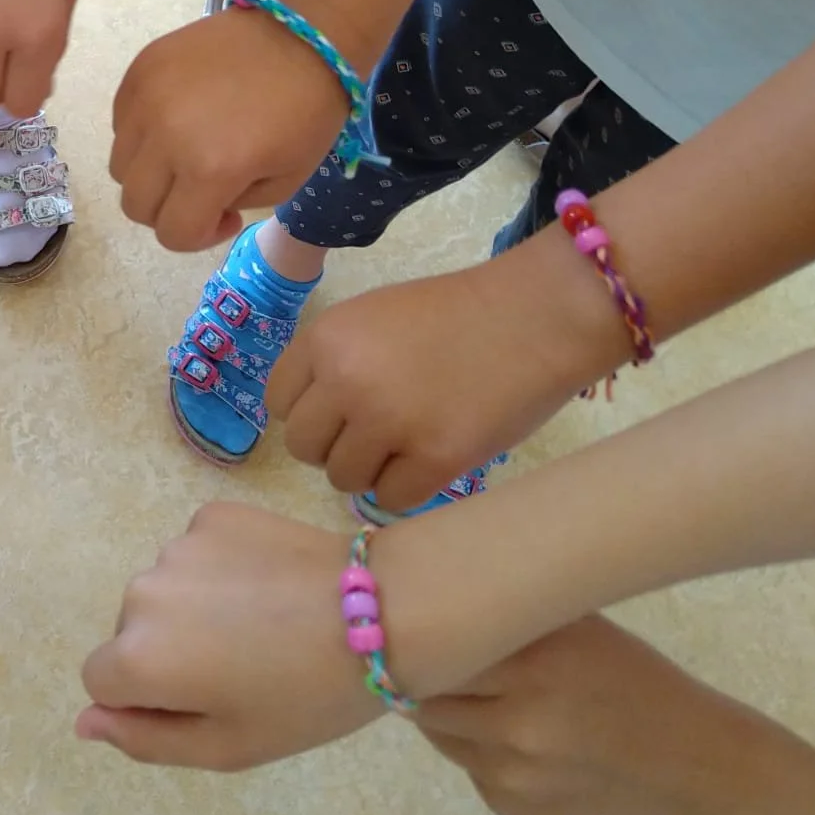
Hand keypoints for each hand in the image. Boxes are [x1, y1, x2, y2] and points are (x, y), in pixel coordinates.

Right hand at [76, 502, 380, 770]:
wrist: (382, 612)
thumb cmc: (306, 698)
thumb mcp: (228, 746)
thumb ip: (144, 738)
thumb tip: (83, 721)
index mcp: (138, 657)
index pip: (102, 682)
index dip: (148, 699)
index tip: (206, 700)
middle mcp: (140, 592)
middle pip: (132, 632)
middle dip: (171, 651)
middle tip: (245, 667)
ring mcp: (176, 546)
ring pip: (165, 591)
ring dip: (195, 609)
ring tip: (265, 625)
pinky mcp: (213, 514)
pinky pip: (196, 553)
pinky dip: (220, 571)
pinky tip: (270, 586)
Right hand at [111, 9, 348, 250]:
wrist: (301, 31)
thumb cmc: (307, 109)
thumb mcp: (287, 180)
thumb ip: (232, 206)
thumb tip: (199, 203)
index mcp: (210, 169)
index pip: (172, 233)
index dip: (198, 237)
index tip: (225, 214)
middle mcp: (166, 137)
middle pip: (135, 205)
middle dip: (168, 211)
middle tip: (201, 191)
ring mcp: (146, 99)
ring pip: (120, 166)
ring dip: (150, 173)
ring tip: (187, 152)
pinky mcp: (139, 70)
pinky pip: (121, 124)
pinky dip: (143, 135)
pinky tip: (180, 119)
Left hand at [270, 249, 632, 512]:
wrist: (536, 316)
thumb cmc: (457, 315)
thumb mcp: (373, 319)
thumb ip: (336, 362)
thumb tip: (314, 420)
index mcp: (324, 338)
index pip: (279, 403)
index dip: (311, 414)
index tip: (341, 414)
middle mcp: (344, 380)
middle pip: (303, 447)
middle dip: (335, 447)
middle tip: (376, 436)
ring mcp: (388, 422)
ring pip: (342, 479)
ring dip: (371, 471)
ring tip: (408, 445)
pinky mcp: (434, 459)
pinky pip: (390, 499)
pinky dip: (409, 488)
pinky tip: (434, 458)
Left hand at [417, 616, 795, 814]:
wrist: (700, 778)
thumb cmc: (642, 687)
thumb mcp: (583, 633)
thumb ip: (515, 617)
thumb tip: (445, 590)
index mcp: (534, 666)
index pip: (437, 650)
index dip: (420, 639)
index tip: (418, 625)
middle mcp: (514, 724)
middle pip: (425, 697)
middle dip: (426, 679)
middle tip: (440, 660)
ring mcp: (509, 774)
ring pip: (438, 735)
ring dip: (447, 714)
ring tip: (480, 696)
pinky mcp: (509, 809)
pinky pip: (468, 768)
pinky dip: (477, 750)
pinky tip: (516, 739)